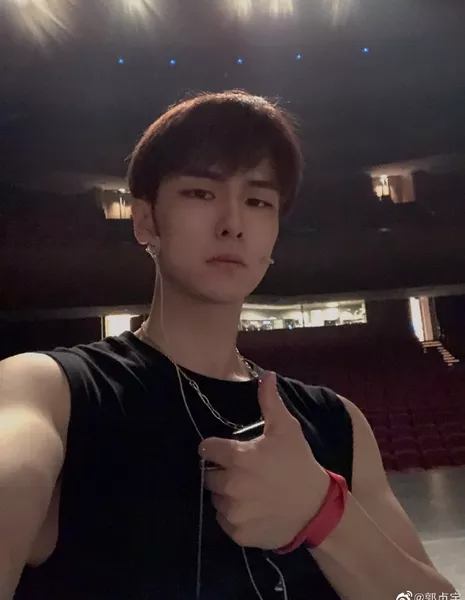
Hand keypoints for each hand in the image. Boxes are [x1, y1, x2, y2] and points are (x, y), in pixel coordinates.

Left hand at [199, 372, 329, 549]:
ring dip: (226, 494)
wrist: (317, 508)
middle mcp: (230, 485)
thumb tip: (266, 375)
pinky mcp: (237, 533)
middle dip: (221, 472)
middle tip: (243, 472)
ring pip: (215, 499)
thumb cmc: (299, 464)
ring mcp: (233, 511)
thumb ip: (270, 402)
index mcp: (237, 457)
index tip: (228, 452)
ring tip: (249, 491)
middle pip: (208, 475)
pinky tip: (252, 509)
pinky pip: (223, 521)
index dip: (216, 448)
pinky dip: (233, 516)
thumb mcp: (287, 430)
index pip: (207, 449)